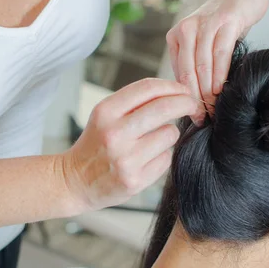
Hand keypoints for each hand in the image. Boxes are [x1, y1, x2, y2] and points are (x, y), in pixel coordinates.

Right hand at [59, 78, 197, 212]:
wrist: (74, 181)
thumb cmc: (96, 144)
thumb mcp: (105, 116)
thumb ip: (135, 102)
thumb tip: (175, 92)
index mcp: (106, 112)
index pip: (148, 88)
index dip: (173, 86)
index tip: (184, 90)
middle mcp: (115, 134)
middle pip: (165, 107)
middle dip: (187, 103)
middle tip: (194, 105)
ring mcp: (126, 159)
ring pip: (170, 134)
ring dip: (169, 134)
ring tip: (152, 141)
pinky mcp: (135, 181)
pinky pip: (166, 158)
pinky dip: (162, 156)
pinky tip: (146, 160)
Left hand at [166, 0, 268, 123]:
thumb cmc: (225, 21)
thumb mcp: (205, 41)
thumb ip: (197, 63)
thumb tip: (195, 98)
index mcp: (176, 36)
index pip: (178, 72)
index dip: (184, 97)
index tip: (192, 116)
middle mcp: (186, 29)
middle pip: (188, 70)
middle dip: (194, 97)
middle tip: (202, 117)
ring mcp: (205, 24)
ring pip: (202, 63)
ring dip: (207, 89)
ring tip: (213, 108)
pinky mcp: (225, 21)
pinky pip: (220, 53)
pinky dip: (219, 73)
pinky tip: (220, 89)